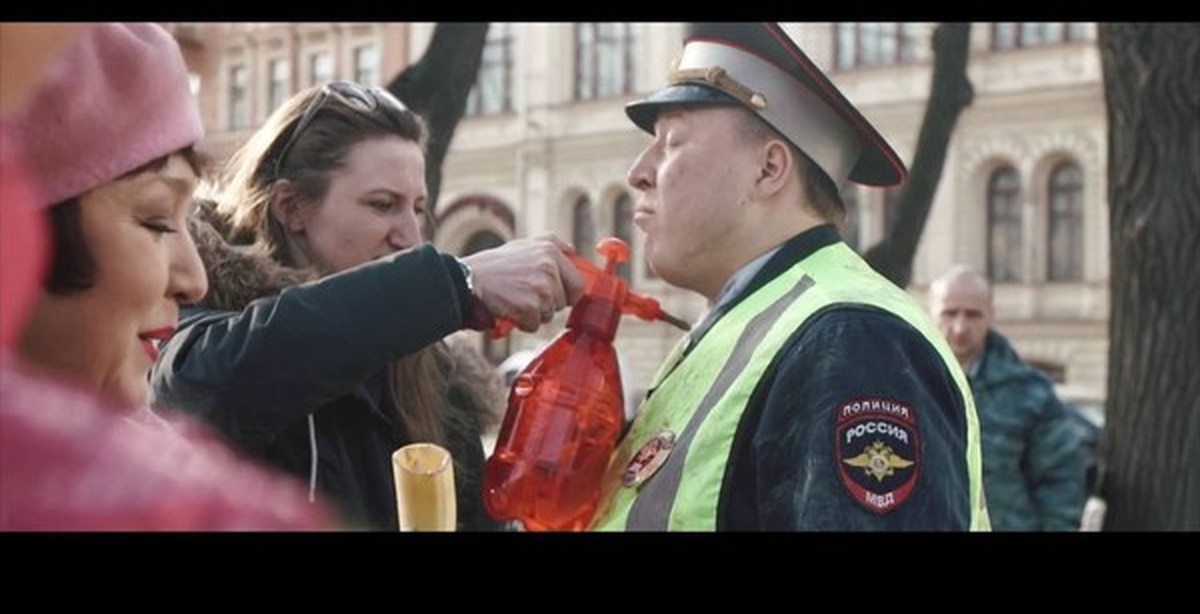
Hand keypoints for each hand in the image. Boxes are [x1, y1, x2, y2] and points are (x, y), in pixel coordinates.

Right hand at [463, 235, 584, 332]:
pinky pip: (534, 325)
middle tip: (525, 295)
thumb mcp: (524, 245)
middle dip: (546, 304)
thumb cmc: (495, 265)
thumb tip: (573, 252)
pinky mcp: (530, 306)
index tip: (554, 296)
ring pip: (548, 314)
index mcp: (551, 251)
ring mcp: (541, 288)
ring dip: (532, 314)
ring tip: (515, 299)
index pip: (578, 284)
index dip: (567, 294)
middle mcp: (550, 268)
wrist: (469, 279)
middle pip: (562, 303)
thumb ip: (552, 245)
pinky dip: (522, 323)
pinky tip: (510, 309)